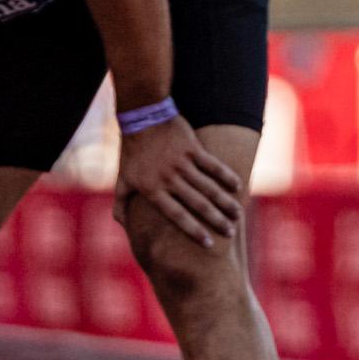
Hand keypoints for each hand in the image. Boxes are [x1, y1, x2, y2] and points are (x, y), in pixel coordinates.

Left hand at [113, 116, 247, 247]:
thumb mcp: (122, 179)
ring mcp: (181, 163)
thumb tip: (121, 224)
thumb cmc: (132, 151)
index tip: (208, 243)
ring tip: (237, 215)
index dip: (193, 230)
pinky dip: (226, 176)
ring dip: (224, 202)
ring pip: (208, 187)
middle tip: (230, 233)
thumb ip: (121, 203)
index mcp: (152, 189)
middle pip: (197, 203)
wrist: (142, 116)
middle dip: (215, 220)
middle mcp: (168, 178)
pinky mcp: (192, 148)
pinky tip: (237, 187)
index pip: (176, 215)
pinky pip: (213, 165)